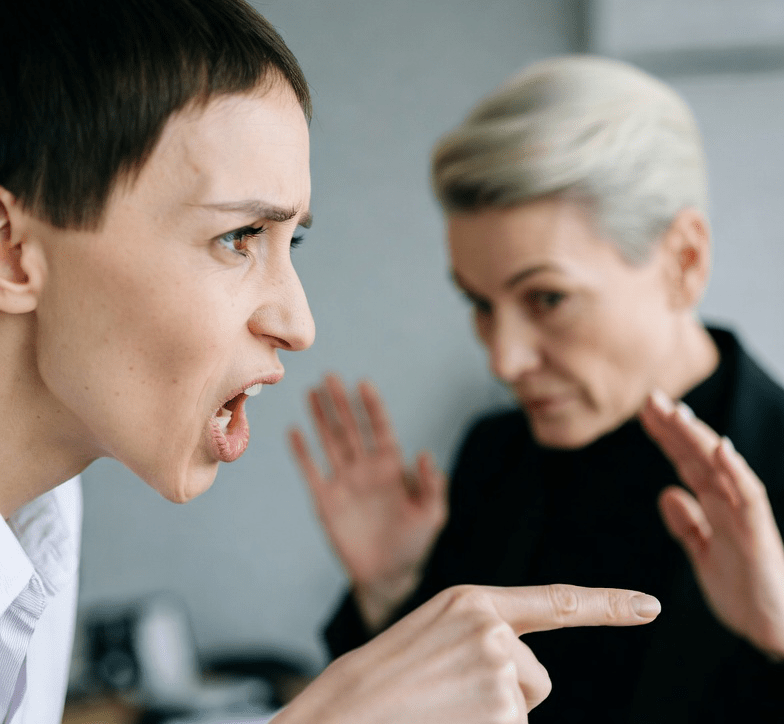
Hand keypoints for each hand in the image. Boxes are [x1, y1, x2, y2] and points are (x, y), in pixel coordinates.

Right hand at [277, 583, 660, 723]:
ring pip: (521, 710)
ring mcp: (499, 669)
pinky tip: (447, 723)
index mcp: (472, 601)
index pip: (556, 602)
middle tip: (447, 699)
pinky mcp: (503, 711)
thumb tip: (527, 678)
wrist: (342, 712)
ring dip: (490, 718)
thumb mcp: (433, 638)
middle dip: (506, 696)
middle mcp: (493, 628)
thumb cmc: (385, 680)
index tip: (652, 605)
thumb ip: (482, 636)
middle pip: (535, 678)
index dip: (608, 605)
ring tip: (440, 711)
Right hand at [288, 374, 446, 628]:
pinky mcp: (326, 501)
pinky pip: (311, 471)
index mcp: (392, 467)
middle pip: (351, 428)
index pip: (380, 428)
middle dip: (341, 402)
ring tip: (311, 391)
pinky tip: (294, 431)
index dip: (372, 407)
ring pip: (330, 442)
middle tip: (330, 376)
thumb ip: (431, 485)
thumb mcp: (431, 515)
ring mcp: (345, 482)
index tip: (363, 384)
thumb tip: (425, 453)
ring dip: (321, 417)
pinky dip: (302, 452)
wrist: (387, 575)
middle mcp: (366, 468)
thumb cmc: (414, 543)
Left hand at [640, 390, 783, 659]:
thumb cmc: (743, 590)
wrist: (772, 630)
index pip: (686, 461)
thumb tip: (668, 493)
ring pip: (720, 468)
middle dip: (675, 426)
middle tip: (651, 397)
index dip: (666, 436)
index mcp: (714, 505)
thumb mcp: (702, 554)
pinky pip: (748, 496)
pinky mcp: (759, 534)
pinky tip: (721, 447)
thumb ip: (687, 524)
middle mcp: (729, 503)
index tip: (644, 411)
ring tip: (677, 412)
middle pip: (698, 456)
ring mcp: (744, 515)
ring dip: (699, 438)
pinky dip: (735, 470)